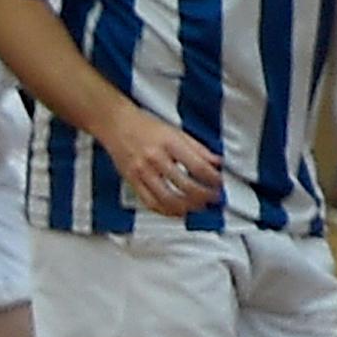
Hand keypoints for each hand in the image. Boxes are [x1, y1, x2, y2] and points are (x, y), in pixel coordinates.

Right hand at [98, 108, 222, 217]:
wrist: (116, 125)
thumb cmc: (145, 126)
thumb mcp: (177, 132)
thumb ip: (198, 149)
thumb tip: (217, 162)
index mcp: (170, 144)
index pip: (198, 166)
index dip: (213, 179)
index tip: (219, 183)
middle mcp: (155, 159)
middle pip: (185, 185)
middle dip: (203, 196)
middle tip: (213, 198)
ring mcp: (142, 172)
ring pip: (168, 198)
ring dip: (187, 207)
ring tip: (198, 207)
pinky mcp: (132, 182)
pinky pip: (150, 202)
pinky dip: (165, 211)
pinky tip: (176, 211)